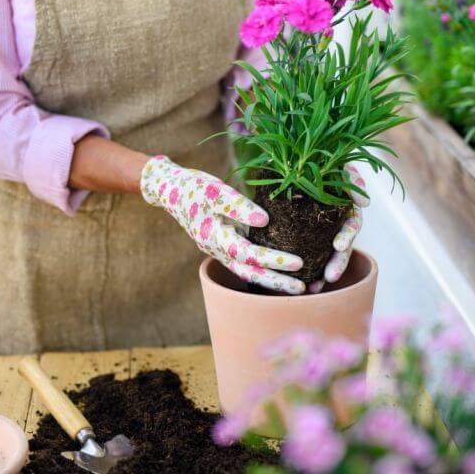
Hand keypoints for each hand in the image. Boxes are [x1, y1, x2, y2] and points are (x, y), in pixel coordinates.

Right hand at [141, 156, 305, 294]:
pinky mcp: (223, 245)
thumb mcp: (216, 190)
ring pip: (246, 272)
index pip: (249, 254)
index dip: (273, 260)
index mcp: (215, 237)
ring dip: (270, 280)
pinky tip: (279, 272)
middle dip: (276, 282)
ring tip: (296, 287)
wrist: (170, 189)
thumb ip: (239, 206)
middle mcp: (217, 250)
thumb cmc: (194, 187)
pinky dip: (261, 270)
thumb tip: (265, 220)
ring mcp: (219, 250)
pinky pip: (244, 263)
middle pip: (249, 273)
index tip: (298, 263)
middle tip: (303, 288)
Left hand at [309, 164, 366, 292]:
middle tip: (329, 277)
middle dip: (337, 262)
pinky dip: (306, 268)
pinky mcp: (303, 232)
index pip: (352, 224)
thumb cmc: (314, 156)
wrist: (289, 155)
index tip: (338, 244)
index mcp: (344, 205)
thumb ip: (351, 176)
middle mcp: (335, 219)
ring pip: (326, 254)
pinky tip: (301, 282)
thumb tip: (366, 205)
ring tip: (315, 288)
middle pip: (341, 246)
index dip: (347, 235)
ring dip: (323, 271)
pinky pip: (308, 253)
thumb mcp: (335, 162)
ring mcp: (320, 228)